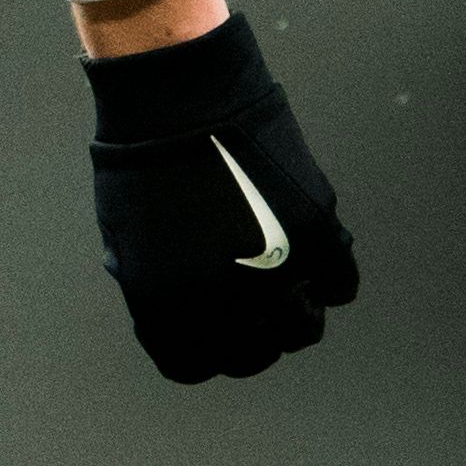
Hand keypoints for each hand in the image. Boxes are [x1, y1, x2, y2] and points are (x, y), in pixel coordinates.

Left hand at [81, 12, 356, 382]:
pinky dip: (326, 278)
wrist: (179, 99)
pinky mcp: (317, 234)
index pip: (190, 366)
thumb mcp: (126, 241)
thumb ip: (157, 294)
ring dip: (291, 316)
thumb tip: (187, 324)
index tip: (201, 330)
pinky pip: (340, 286)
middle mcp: (227, 302)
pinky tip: (307, 258)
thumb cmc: (142, 164)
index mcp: (169, 307)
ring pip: (302, 331)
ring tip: (278, 284)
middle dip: (245, 339)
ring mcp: (277, 271)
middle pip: (251, 357)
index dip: (195, 349)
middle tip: (244, 309)